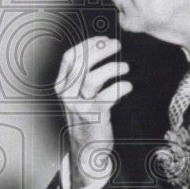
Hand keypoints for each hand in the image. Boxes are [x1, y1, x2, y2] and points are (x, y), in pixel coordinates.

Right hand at [54, 36, 131, 188]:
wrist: (88, 148)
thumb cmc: (87, 117)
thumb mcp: (79, 95)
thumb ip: (85, 74)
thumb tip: (104, 48)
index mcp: (61, 85)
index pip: (70, 57)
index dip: (87, 44)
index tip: (104, 39)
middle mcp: (66, 94)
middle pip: (81, 63)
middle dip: (101, 50)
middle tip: (118, 46)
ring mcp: (78, 105)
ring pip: (92, 78)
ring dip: (112, 68)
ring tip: (125, 68)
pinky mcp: (93, 116)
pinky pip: (107, 96)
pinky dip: (120, 88)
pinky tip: (128, 87)